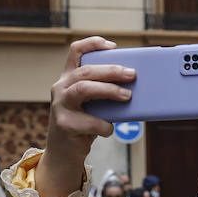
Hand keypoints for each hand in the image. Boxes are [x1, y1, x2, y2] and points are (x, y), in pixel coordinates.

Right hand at [36, 37, 135, 196]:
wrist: (64, 152)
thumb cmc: (84, 124)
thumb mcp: (94, 105)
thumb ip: (106, 94)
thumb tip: (137, 88)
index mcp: (69, 79)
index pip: (76, 52)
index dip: (93, 44)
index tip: (113, 45)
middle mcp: (61, 88)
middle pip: (85, 71)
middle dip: (111, 71)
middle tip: (132, 74)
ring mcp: (60, 105)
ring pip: (83, 89)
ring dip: (108, 91)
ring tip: (127, 96)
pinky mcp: (63, 124)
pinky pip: (89, 122)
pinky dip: (104, 125)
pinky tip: (110, 129)